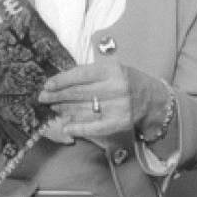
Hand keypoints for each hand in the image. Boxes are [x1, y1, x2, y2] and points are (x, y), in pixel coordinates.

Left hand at [38, 62, 160, 138]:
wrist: (153, 99)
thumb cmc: (129, 81)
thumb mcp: (114, 69)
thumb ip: (91, 73)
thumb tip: (61, 81)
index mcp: (113, 71)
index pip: (80, 75)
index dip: (61, 80)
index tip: (47, 84)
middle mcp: (115, 88)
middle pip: (79, 93)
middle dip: (57, 95)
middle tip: (43, 97)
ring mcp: (117, 107)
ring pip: (83, 109)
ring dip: (64, 109)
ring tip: (53, 107)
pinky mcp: (118, 122)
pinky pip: (93, 126)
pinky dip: (77, 127)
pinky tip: (66, 126)